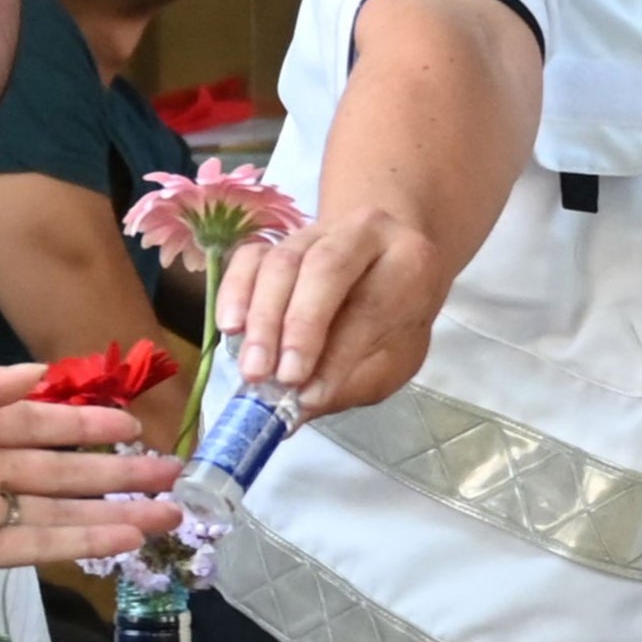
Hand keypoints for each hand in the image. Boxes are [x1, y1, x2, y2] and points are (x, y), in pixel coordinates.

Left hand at [0, 364, 160, 641]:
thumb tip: (37, 373)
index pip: (38, 415)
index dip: (86, 419)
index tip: (134, 420)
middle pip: (61, 465)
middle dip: (117, 466)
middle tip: (171, 468)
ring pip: (61, 508)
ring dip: (115, 509)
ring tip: (169, 510)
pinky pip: (37, 545)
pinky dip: (83, 541)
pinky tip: (126, 538)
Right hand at [218, 200, 455, 416]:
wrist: (386, 267)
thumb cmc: (393, 322)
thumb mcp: (393, 359)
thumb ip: (350, 383)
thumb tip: (294, 411)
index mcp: (411, 262)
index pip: (371, 303)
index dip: (337, 352)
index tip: (308, 395)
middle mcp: (364, 233)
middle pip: (325, 268)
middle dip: (296, 327)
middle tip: (274, 378)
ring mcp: (317, 230)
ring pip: (281, 262)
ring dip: (261, 320)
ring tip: (252, 370)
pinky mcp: (279, 236)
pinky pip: (250, 256)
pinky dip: (235, 292)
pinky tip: (230, 330)